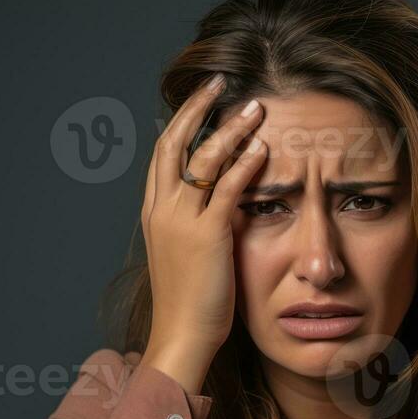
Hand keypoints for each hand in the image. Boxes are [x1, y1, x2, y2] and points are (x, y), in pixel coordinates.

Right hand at [140, 74, 267, 365]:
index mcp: (155, 214)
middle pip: (174, 143)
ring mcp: (182, 221)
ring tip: (255, 106)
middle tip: (219, 82)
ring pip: (202, 159)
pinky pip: (226, 189)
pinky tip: (262, 146)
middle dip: (197, 108)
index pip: (163, 156)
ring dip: (229, 128)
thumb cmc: (190, 304)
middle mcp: (163, 211)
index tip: (201, 102)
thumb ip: (198, 225)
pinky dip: (244, 163)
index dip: (181, 123)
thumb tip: (223, 205)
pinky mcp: (207, 236)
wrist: (182, 336)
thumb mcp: (187, 256)